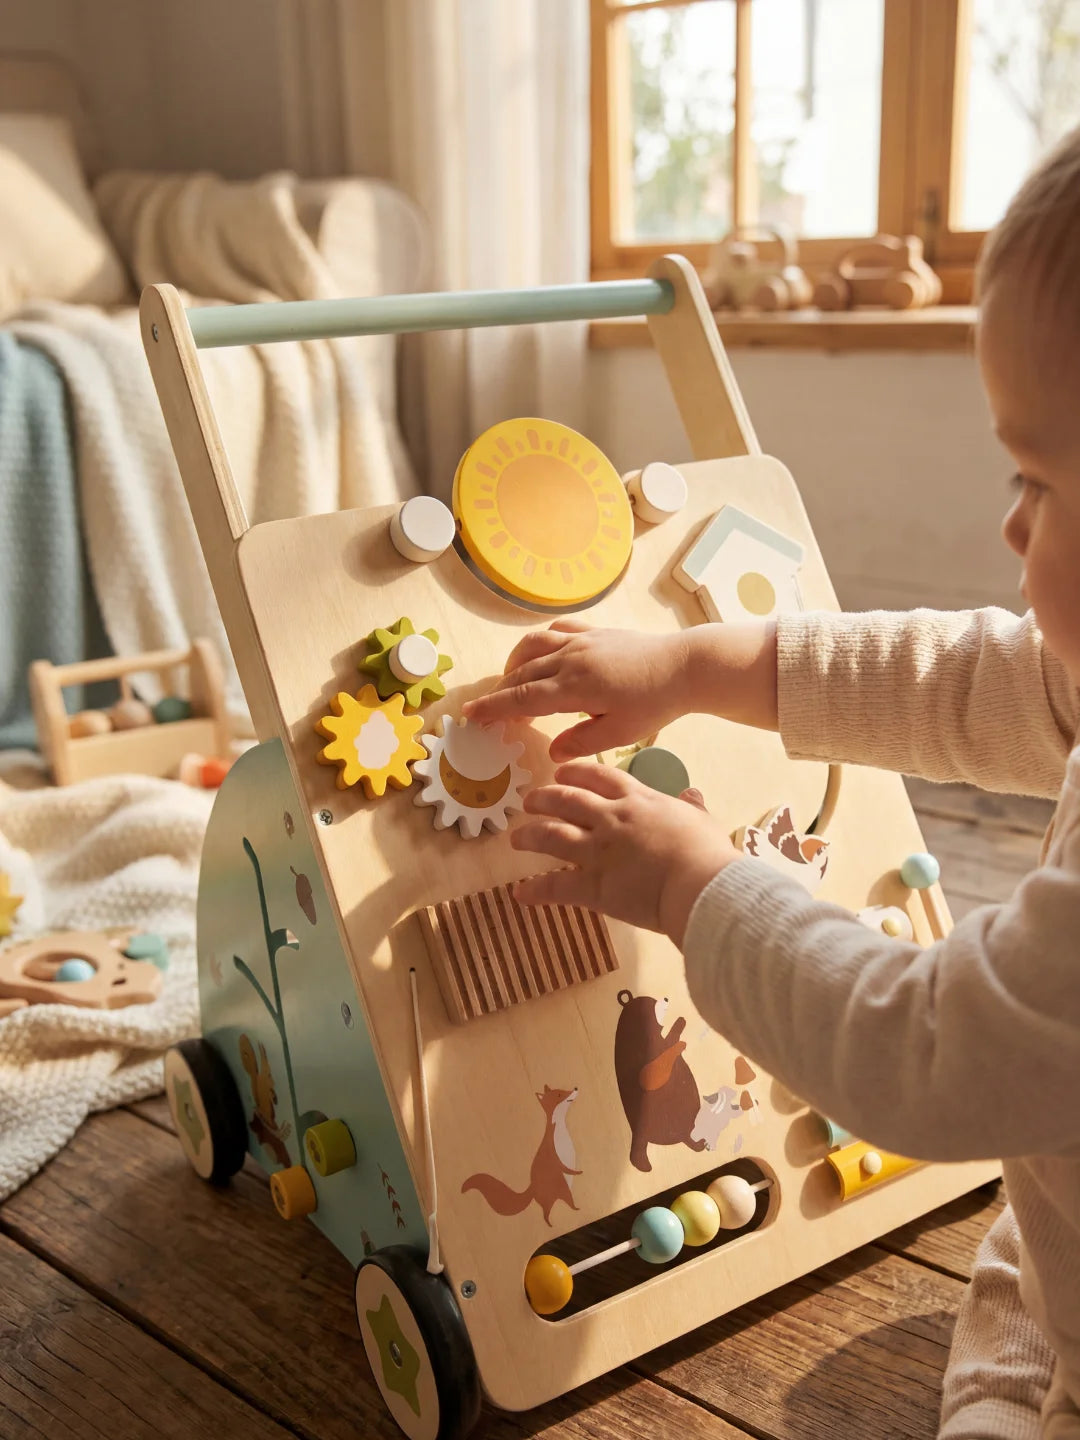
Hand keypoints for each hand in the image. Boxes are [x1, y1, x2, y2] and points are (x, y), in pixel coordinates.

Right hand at [462, 620, 692, 761]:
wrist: (685, 666)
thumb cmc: (655, 703)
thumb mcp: (621, 733)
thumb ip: (583, 744)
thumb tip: (552, 752)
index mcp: (574, 687)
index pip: (522, 698)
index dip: (493, 708)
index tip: (470, 716)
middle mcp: (571, 658)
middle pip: (521, 673)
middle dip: (499, 692)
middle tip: (487, 711)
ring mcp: (582, 640)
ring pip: (533, 646)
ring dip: (514, 664)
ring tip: (510, 682)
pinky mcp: (594, 631)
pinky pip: (557, 630)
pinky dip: (540, 642)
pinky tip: (541, 655)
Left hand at [510, 761, 741, 945]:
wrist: (699, 885)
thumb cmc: (706, 852)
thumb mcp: (702, 820)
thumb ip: (692, 805)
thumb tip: (692, 792)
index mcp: (637, 799)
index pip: (597, 777)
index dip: (574, 773)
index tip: (561, 773)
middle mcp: (611, 819)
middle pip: (565, 800)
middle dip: (543, 798)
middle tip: (529, 801)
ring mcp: (597, 851)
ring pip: (552, 835)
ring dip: (530, 835)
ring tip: (517, 837)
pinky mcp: (592, 886)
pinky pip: (555, 885)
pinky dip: (535, 889)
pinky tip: (520, 893)